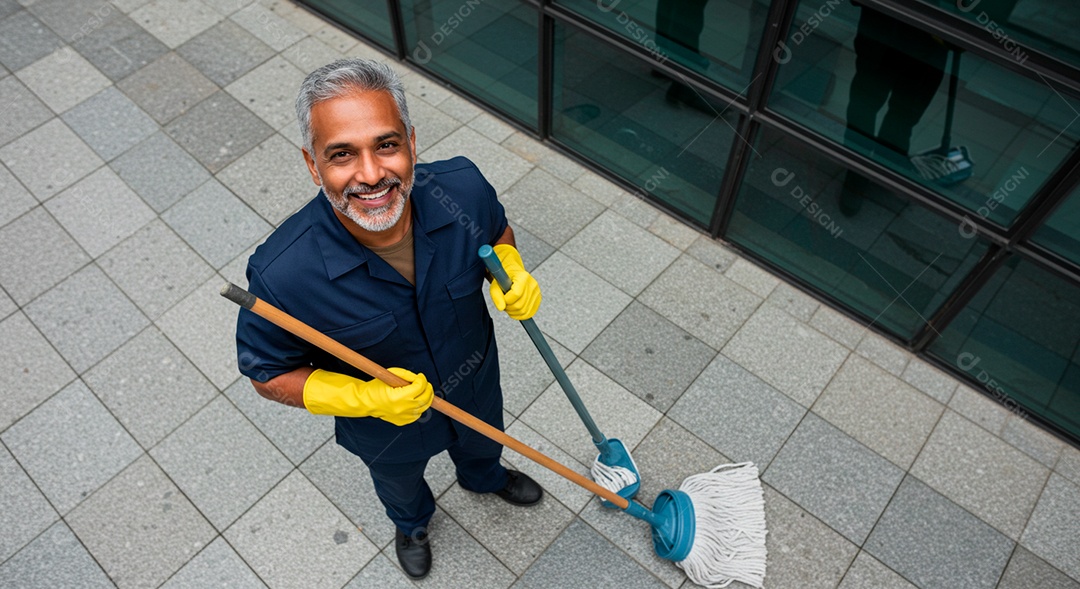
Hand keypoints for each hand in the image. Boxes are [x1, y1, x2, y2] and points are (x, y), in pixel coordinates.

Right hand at [302, 368, 433, 425]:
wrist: (365, 402)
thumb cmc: (375, 387)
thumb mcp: (389, 375)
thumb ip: (406, 375)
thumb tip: (419, 378)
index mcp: (398, 397)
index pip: (419, 387)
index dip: (422, 379)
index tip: (420, 376)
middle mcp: (402, 409)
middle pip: (425, 398)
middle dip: (428, 388)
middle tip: (425, 383)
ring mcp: (403, 417)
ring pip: (423, 408)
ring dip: (426, 398)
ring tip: (423, 391)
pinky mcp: (402, 421)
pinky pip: (417, 415)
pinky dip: (419, 407)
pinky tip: (415, 400)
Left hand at [488, 244, 541, 319]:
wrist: (513, 272)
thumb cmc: (504, 277)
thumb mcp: (496, 284)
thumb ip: (496, 296)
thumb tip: (501, 308)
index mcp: (523, 277)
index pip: (515, 295)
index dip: (506, 300)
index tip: (502, 297)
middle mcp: (532, 284)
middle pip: (520, 305)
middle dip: (508, 307)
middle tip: (504, 302)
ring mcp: (537, 292)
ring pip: (524, 311)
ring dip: (513, 312)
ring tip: (509, 304)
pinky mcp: (538, 299)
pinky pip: (529, 313)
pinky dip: (520, 315)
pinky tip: (514, 309)